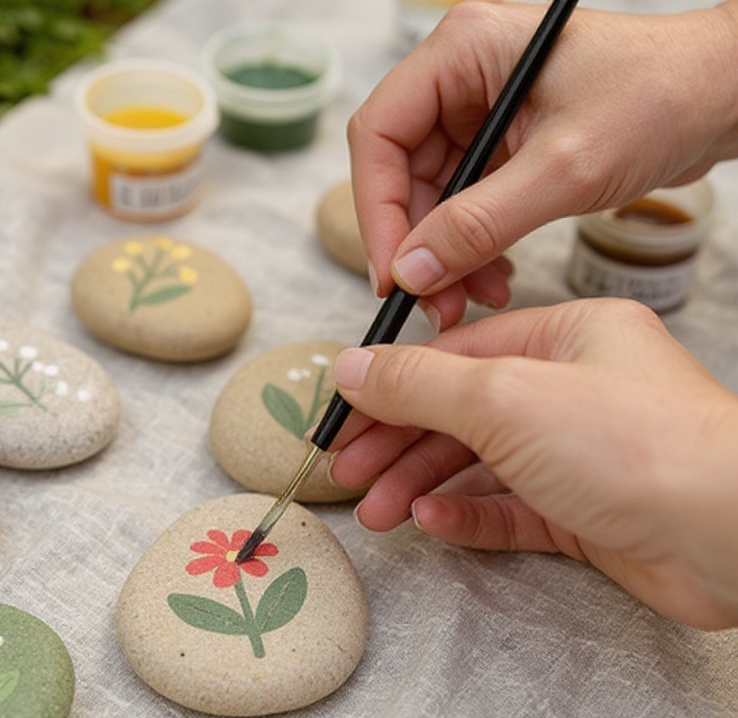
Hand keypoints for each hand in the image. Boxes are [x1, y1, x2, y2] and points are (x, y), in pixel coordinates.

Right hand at [327, 298, 737, 629]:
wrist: (728, 534)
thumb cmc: (634, 446)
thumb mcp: (505, 397)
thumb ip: (420, 383)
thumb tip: (351, 366)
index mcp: (566, 339)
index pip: (455, 356)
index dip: (390, 389)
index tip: (342, 420)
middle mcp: (573, 391)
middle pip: (461, 413)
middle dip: (399, 446)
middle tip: (348, 478)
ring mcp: (580, 455)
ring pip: (481, 466)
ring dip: (423, 487)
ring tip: (378, 514)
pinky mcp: (586, 512)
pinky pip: (511, 509)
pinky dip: (468, 515)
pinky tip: (433, 523)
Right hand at [348, 0, 737, 327]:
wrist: (720, 98)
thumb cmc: (660, 97)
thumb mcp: (563, 169)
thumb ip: (479, 224)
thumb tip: (410, 272)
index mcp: (464, 51)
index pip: (380, 133)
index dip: (378, 208)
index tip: (393, 272)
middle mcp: (462, 78)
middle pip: (400, 172)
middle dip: (415, 244)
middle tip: (432, 301)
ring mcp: (479, 113)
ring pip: (429, 199)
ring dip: (443, 256)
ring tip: (469, 298)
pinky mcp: (501, 146)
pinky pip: (462, 207)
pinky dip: (470, 248)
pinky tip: (491, 277)